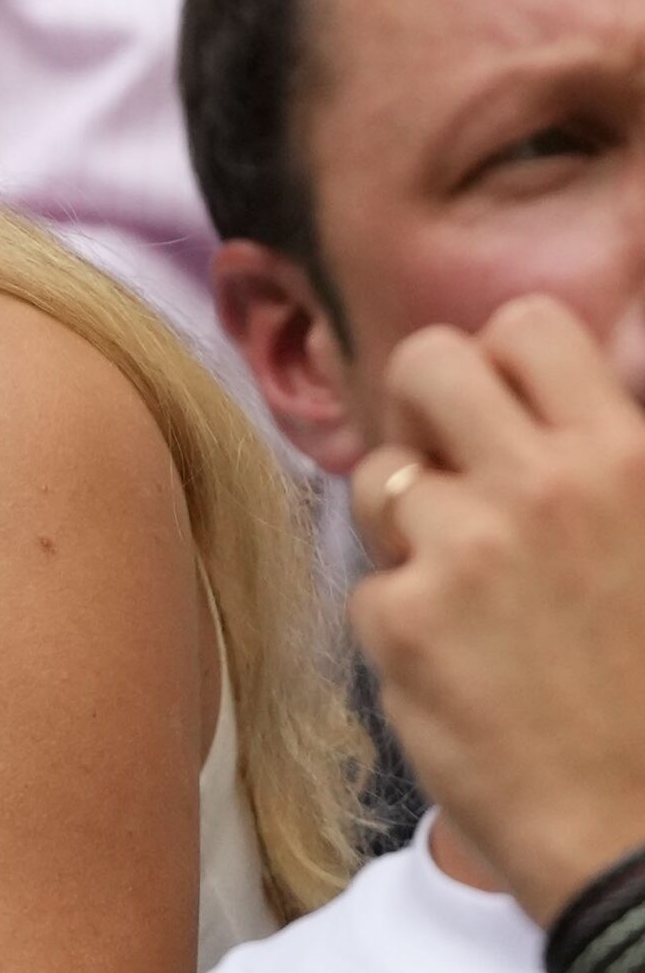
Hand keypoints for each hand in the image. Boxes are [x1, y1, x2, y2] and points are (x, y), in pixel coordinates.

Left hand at [350, 295, 644, 925]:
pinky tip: (463, 666)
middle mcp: (540, 488)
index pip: (526, 326)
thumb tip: (570, 397)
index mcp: (623, 459)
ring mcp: (462, 552)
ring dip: (409, 523)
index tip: (509, 418)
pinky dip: (404, 618)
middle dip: (428, 410)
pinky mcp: (401, 622)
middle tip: (457, 472)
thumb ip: (611, 462)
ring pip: (379, 477)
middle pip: (425, 363)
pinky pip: (372, 580)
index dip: (505, 366)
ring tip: (473, 590)